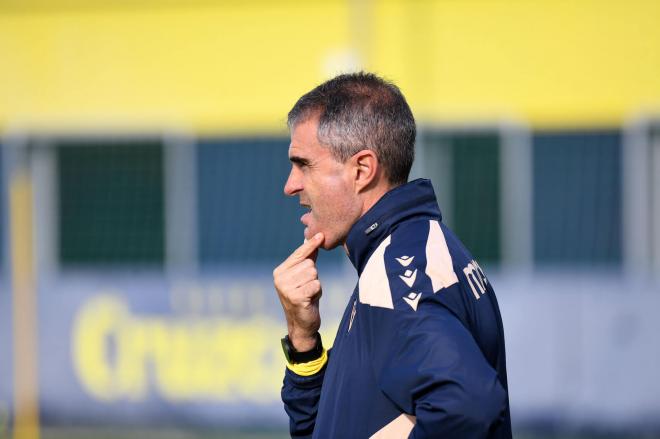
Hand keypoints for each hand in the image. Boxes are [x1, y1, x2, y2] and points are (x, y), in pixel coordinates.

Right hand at [273, 232, 323, 351]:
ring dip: (315, 284)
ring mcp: (286, 288)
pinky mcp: (296, 297)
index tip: (321, 234)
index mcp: (280, 271)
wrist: (301, 324)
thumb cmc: (304, 297)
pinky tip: (310, 300)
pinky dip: (317, 292)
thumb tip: (315, 240)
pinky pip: (316, 285)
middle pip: (309, 264)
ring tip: (308, 294)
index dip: (311, 245)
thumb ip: (307, 259)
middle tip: (307, 288)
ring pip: (313, 274)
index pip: (298, 254)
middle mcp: (280, 278)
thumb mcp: (304, 277)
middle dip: (313, 276)